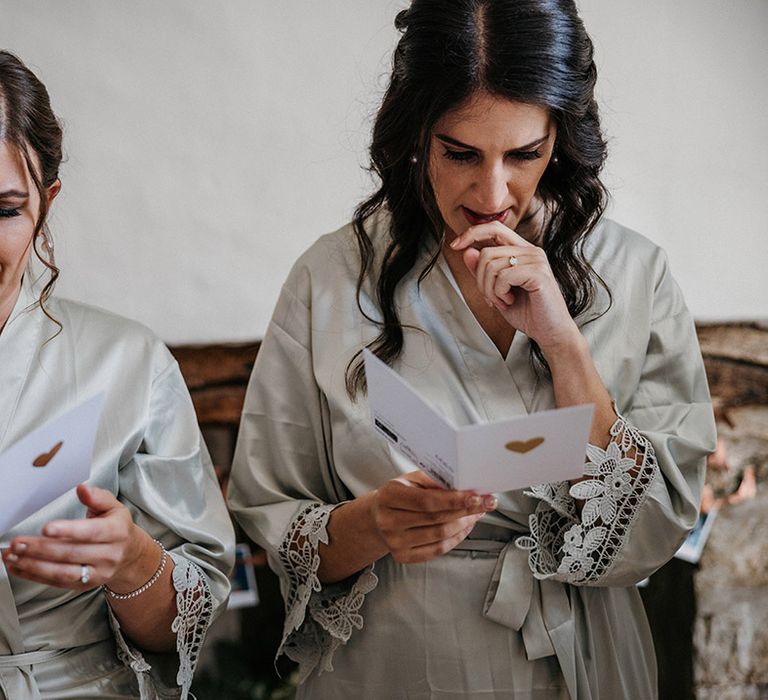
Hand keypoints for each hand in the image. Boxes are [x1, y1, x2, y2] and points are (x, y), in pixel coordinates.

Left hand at [1, 484, 152, 590]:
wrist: (130, 555)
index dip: (68, 531)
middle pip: (71, 553)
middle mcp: (109, 555)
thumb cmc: (117, 527)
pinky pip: (57, 583)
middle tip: (17, 543)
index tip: (46, 528)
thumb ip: (97, 497)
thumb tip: (82, 489)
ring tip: (12, 556)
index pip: (91, 532)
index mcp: (116, 532)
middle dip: (41, 549)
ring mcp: (97, 573)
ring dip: (34, 565)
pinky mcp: (84, 586)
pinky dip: (34, 576)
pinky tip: (18, 566)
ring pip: (62, 572)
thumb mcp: (113, 507)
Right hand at [370, 470, 495, 563]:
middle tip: (486, 503)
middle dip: (466, 510)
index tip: (477, 497)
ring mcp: (395, 542)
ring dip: (464, 524)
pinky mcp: (403, 557)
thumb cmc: (399, 494)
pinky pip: (438, 549)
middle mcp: (389, 521)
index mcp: (389, 496)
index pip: (427, 501)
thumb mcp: (411, 479)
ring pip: (440, 535)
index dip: (454, 500)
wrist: (377, 517)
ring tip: (477, 513)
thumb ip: (433, 480)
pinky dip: (456, 538)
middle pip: (436, 519)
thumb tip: (463, 486)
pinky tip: (465, 527)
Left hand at [450, 221, 580, 353]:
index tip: (455, 246)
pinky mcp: (539, 273)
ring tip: (503, 302)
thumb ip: (482, 271)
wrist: (550, 332)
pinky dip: (499, 294)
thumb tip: (466, 250)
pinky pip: (503, 277)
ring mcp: (536, 260)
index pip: (494, 228)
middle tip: (491, 299)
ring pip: (491, 266)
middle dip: (480, 281)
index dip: (472, 233)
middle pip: (486, 253)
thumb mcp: (496, 291)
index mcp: (522, 251)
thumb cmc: (527, 312)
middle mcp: (530, 251)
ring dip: (490, 291)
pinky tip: (510, 302)